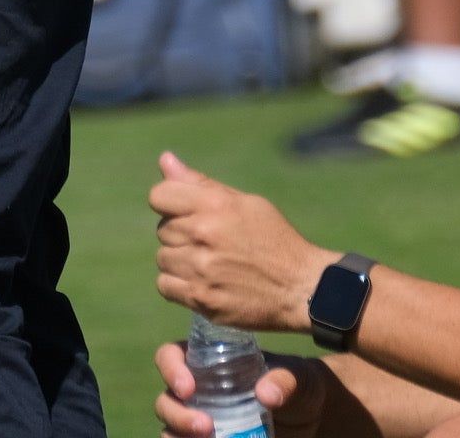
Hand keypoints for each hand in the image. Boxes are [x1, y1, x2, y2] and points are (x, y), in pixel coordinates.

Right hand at [151, 341, 309, 436]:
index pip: (170, 356)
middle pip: (166, 400)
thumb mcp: (298, 378)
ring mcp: (202, 419)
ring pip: (169, 429)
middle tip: (207, 427)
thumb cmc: (300, 385)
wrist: (314, 418)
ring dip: (178, 436)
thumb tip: (265, 395)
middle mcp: (198, 390)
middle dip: (178, 415)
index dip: (170, 369)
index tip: (188, 388)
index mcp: (208, 361)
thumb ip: (285, 381)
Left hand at [152, 151, 325, 332]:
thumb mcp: (245, 202)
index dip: (169, 203)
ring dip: (180, 260)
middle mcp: (203, 234)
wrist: (300, 288)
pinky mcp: (201, 299)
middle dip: (181, 233)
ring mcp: (201, 269)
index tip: (185, 213)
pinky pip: (165, 286)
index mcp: (215, 204)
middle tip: (209, 242)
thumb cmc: (274, 240)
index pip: (159, 196)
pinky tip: (201, 282)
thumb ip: (200, 183)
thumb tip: (165, 159)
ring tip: (208, 263)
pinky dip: (178, 285)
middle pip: (162, 229)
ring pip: (163, 258)